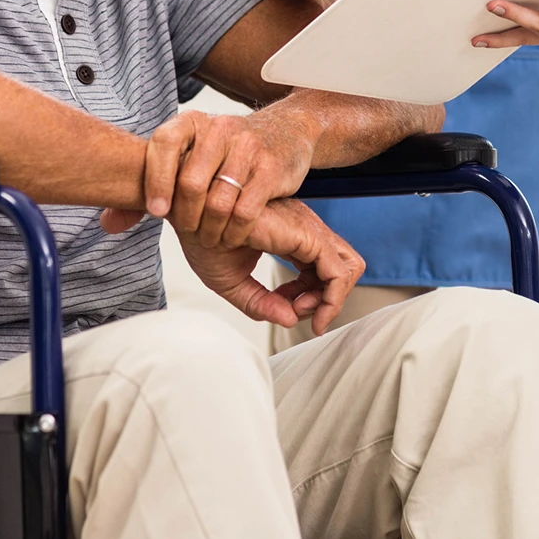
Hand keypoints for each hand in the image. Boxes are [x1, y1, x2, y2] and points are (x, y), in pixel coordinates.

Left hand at [134, 105, 321, 248]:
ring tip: (209, 238)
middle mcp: (219, 128)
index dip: (156, 181)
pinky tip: (231, 236)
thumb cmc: (226, 153)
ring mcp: (247, 146)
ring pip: (218, 200)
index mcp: (190, 122)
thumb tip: (109, 222)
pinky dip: (234, 231)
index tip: (156, 211)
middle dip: (185, 216)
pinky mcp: (270, 167)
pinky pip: (245, 210)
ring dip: (210, 229)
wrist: (283, 133)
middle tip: (187, 231)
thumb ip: (147, 191)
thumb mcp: (187, 160)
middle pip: (190, 181)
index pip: (163, 144)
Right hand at [177, 197, 365, 335]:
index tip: (287, 310)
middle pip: (344, 268)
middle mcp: (304, 230)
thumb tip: (291, 320)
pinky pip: (337, 272)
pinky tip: (302, 308)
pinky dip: (330, 298)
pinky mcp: (305, 235)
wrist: (189, 217)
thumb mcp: (233, 282)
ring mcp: (307, 229)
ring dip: (330, 300)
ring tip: (297, 308)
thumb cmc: (203, 240)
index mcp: (291, 235)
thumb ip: (261, 303)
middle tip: (298, 310)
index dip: (313, 297)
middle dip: (329, 298)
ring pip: (349, 269)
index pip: (323, 270)